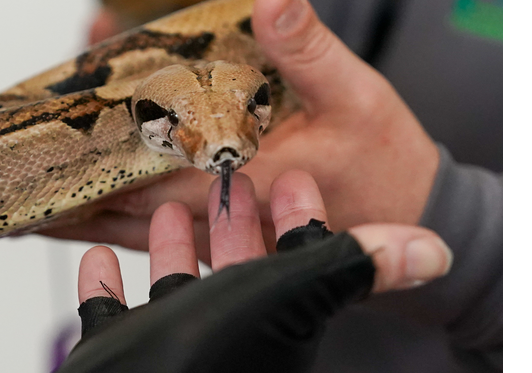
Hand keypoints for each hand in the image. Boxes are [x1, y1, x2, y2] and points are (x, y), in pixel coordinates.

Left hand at [43, 0, 438, 260]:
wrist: (405, 216)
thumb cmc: (380, 162)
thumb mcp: (356, 94)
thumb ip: (307, 48)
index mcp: (230, 175)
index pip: (135, 163)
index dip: (81, 148)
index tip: (32, 136)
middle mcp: (209, 206)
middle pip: (115, 193)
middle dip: (62, 176)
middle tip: (10, 157)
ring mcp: (211, 221)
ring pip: (127, 216)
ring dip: (79, 200)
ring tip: (26, 186)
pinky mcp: (221, 223)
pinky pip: (154, 221)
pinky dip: (115, 206)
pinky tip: (90, 190)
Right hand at [59, 171, 451, 372]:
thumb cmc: (203, 358)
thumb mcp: (286, 296)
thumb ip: (350, 267)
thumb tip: (433, 252)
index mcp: (266, 320)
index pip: (294, 261)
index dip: (298, 219)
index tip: (290, 177)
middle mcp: (219, 336)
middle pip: (232, 269)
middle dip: (232, 222)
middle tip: (228, 177)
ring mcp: (163, 348)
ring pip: (172, 289)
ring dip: (172, 248)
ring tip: (168, 208)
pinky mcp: (113, 355)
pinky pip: (109, 315)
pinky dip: (103, 287)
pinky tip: (99, 257)